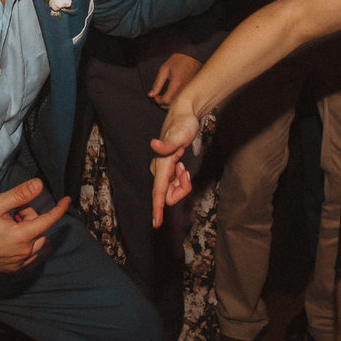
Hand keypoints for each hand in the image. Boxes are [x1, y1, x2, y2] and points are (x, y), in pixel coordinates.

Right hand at [0, 179, 70, 271]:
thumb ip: (20, 195)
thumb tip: (39, 185)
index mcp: (22, 236)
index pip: (49, 220)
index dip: (60, 208)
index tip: (67, 200)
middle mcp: (24, 253)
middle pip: (42, 231)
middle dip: (33, 218)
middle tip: (15, 211)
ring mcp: (18, 265)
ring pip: (38, 246)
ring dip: (32, 233)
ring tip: (12, 225)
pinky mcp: (12, 271)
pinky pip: (31, 259)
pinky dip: (30, 248)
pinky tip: (16, 241)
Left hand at [148, 53, 201, 108]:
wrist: (193, 55)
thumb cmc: (179, 60)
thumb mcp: (164, 70)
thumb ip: (157, 83)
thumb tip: (151, 95)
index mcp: (177, 83)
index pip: (166, 100)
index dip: (158, 100)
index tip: (155, 96)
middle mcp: (186, 89)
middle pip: (173, 105)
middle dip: (163, 103)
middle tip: (158, 96)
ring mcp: (191, 91)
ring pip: (179, 104)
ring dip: (169, 103)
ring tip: (164, 96)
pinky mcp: (194, 91)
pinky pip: (184, 100)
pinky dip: (177, 100)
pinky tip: (173, 95)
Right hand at [149, 106, 201, 227]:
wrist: (183, 117)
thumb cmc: (182, 125)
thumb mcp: (179, 135)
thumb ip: (167, 144)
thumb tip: (153, 145)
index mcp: (161, 165)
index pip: (158, 191)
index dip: (157, 208)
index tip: (156, 223)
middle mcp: (159, 170)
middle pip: (168, 194)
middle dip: (181, 190)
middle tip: (187, 171)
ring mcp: (163, 171)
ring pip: (172, 190)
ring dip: (182, 183)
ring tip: (185, 166)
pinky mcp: (167, 170)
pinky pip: (174, 184)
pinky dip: (181, 179)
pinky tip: (182, 166)